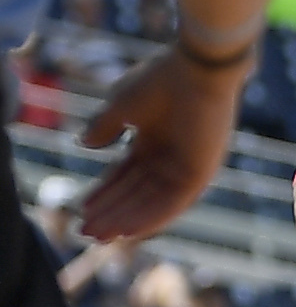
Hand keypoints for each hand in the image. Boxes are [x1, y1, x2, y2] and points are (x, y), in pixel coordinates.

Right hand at [74, 43, 247, 241]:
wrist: (196, 70)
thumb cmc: (159, 80)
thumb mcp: (120, 106)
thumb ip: (103, 126)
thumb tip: (84, 144)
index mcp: (152, 140)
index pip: (124, 175)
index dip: (103, 193)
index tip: (81, 209)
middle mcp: (169, 156)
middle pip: (136, 193)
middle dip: (110, 213)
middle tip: (85, 232)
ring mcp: (186, 166)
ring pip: (151, 202)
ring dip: (126, 220)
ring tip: (100, 236)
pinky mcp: (202, 172)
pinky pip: (174, 202)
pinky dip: (153, 217)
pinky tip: (129, 231)